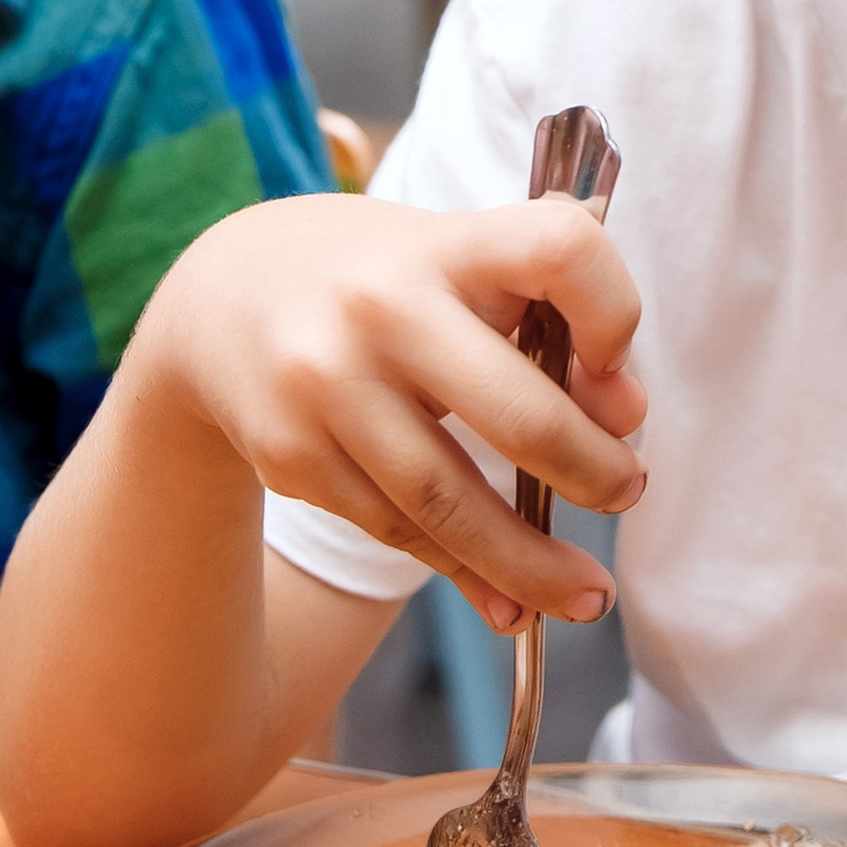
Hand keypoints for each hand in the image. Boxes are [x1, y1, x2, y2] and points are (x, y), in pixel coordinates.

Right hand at [130, 190, 645, 627]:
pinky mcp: (291, 455)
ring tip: (586, 596)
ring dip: (530, 563)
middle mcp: (380, 308)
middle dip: (590, 471)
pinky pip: (397, 530)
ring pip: (449, 502)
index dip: (613, 312)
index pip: (558, 250)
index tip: (618, 374)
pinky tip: (509, 601)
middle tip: (626, 493)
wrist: (219, 299)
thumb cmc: (380, 280)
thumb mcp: (453, 256)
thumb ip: (541, 309)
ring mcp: (325, 386)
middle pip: (516, 414)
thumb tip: (620, 420)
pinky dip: (463, 572)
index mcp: (445, 245)